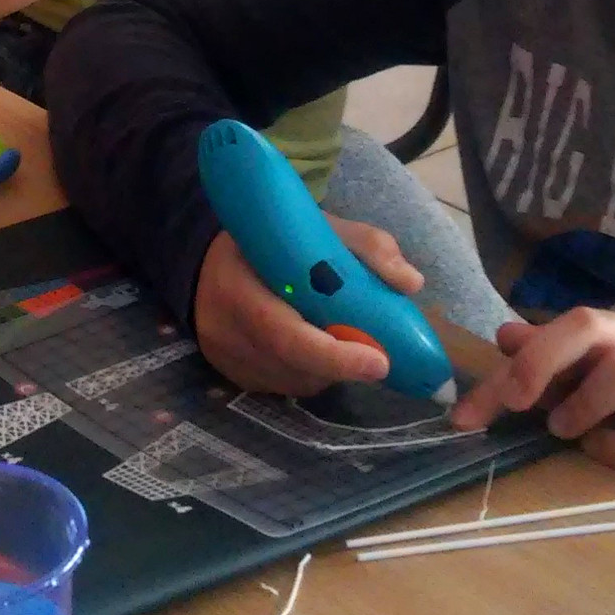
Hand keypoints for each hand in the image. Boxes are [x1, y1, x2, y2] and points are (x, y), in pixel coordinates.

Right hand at [193, 218, 425, 398]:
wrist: (203, 262)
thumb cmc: (266, 241)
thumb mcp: (313, 226)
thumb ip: (364, 245)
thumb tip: (411, 283)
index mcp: (239, 289)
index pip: (286, 336)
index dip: (335, 355)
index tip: (379, 362)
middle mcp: (225, 333)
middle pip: (297, 367)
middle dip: (343, 362)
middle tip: (374, 351)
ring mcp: (227, 361)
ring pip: (296, 382)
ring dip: (329, 369)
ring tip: (340, 339)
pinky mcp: (233, 378)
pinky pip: (284, 387)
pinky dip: (310, 372)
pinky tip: (315, 347)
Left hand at [450, 308, 614, 471]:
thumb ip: (561, 356)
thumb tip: (504, 338)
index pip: (560, 329)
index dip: (508, 367)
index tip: (464, 414)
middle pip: (590, 325)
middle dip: (539, 362)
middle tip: (514, 405)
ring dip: (582, 404)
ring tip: (565, 431)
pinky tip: (607, 455)